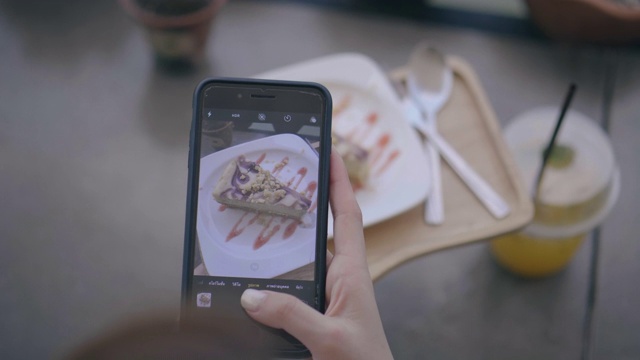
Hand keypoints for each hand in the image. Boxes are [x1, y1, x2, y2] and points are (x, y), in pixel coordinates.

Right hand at [240, 149, 392, 358]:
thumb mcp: (328, 338)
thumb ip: (292, 316)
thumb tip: (252, 296)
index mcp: (352, 273)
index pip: (348, 216)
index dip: (339, 182)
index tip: (328, 153)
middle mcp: (342, 278)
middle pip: (326, 228)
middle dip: (310, 199)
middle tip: (286, 177)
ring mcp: (331, 295)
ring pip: (308, 256)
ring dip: (291, 236)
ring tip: (266, 216)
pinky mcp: (319, 312)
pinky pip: (297, 282)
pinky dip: (281, 270)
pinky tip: (261, 273)